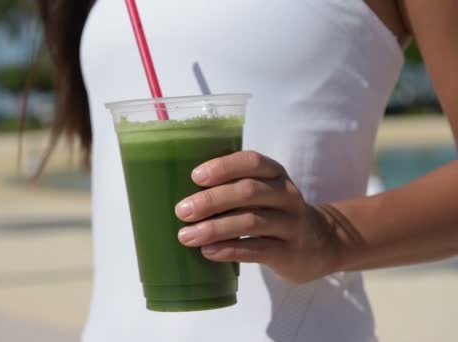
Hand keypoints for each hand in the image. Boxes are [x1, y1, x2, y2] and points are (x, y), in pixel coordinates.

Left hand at [175, 151, 344, 283]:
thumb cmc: (276, 213)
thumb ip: (235, 188)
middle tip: (181, 210)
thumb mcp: (265, 192)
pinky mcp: (290, 253)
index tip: (195, 177)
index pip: (253, 162)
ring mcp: (291, 225)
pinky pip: (257, 250)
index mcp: (276, 174)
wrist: (322, 243)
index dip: (224, 167)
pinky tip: (208, 251)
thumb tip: (185, 195)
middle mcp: (287, 196)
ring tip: (186, 235)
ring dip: (214, 228)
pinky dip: (229, 250)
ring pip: (251, 222)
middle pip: (248, 192)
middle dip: (211, 200)